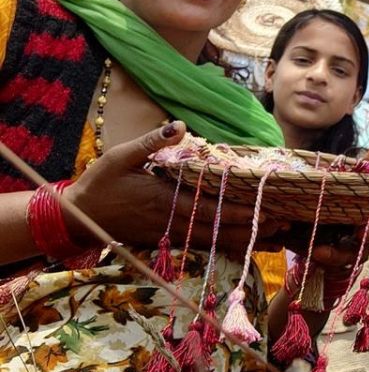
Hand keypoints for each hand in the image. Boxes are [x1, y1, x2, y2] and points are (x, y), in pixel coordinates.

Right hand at [62, 122, 288, 253]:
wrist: (78, 218)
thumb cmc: (100, 183)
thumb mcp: (120, 156)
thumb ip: (152, 143)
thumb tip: (180, 126)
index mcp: (166, 200)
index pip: (212, 209)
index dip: (242, 211)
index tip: (269, 210)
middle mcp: (174, 222)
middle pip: (222, 229)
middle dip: (255, 227)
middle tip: (286, 224)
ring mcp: (172, 234)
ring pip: (216, 241)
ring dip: (247, 238)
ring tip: (278, 237)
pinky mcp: (168, 240)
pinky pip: (204, 245)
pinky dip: (227, 244)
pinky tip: (248, 243)